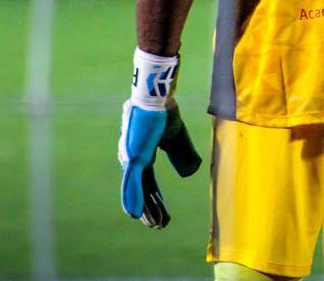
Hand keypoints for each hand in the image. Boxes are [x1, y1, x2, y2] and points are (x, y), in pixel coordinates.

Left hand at [118, 98, 201, 228]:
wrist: (157, 97)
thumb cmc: (165, 111)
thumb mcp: (176, 137)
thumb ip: (181, 153)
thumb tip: (190, 170)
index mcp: (144, 154)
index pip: (149, 182)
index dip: (156, 198)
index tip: (161, 214)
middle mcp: (135, 158)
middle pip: (143, 189)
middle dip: (152, 208)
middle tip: (157, 226)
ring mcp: (132, 158)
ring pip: (138, 190)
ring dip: (146, 209)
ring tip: (153, 225)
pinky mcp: (134, 156)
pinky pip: (133, 182)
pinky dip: (134, 199)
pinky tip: (134, 215)